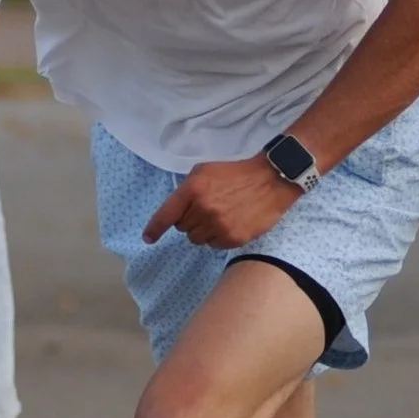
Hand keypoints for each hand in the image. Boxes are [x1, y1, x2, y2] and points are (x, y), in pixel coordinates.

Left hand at [143, 154, 300, 250]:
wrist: (270, 180)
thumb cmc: (235, 174)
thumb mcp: (204, 171)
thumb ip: (186, 190)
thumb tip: (175, 210)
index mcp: (193, 190)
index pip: (165, 215)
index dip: (154, 229)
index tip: (148, 238)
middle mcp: (202, 209)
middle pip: (182, 228)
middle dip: (190, 220)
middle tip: (207, 209)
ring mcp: (218, 225)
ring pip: (196, 239)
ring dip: (203, 230)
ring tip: (220, 216)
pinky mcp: (232, 238)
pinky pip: (213, 245)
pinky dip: (218, 237)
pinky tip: (230, 223)